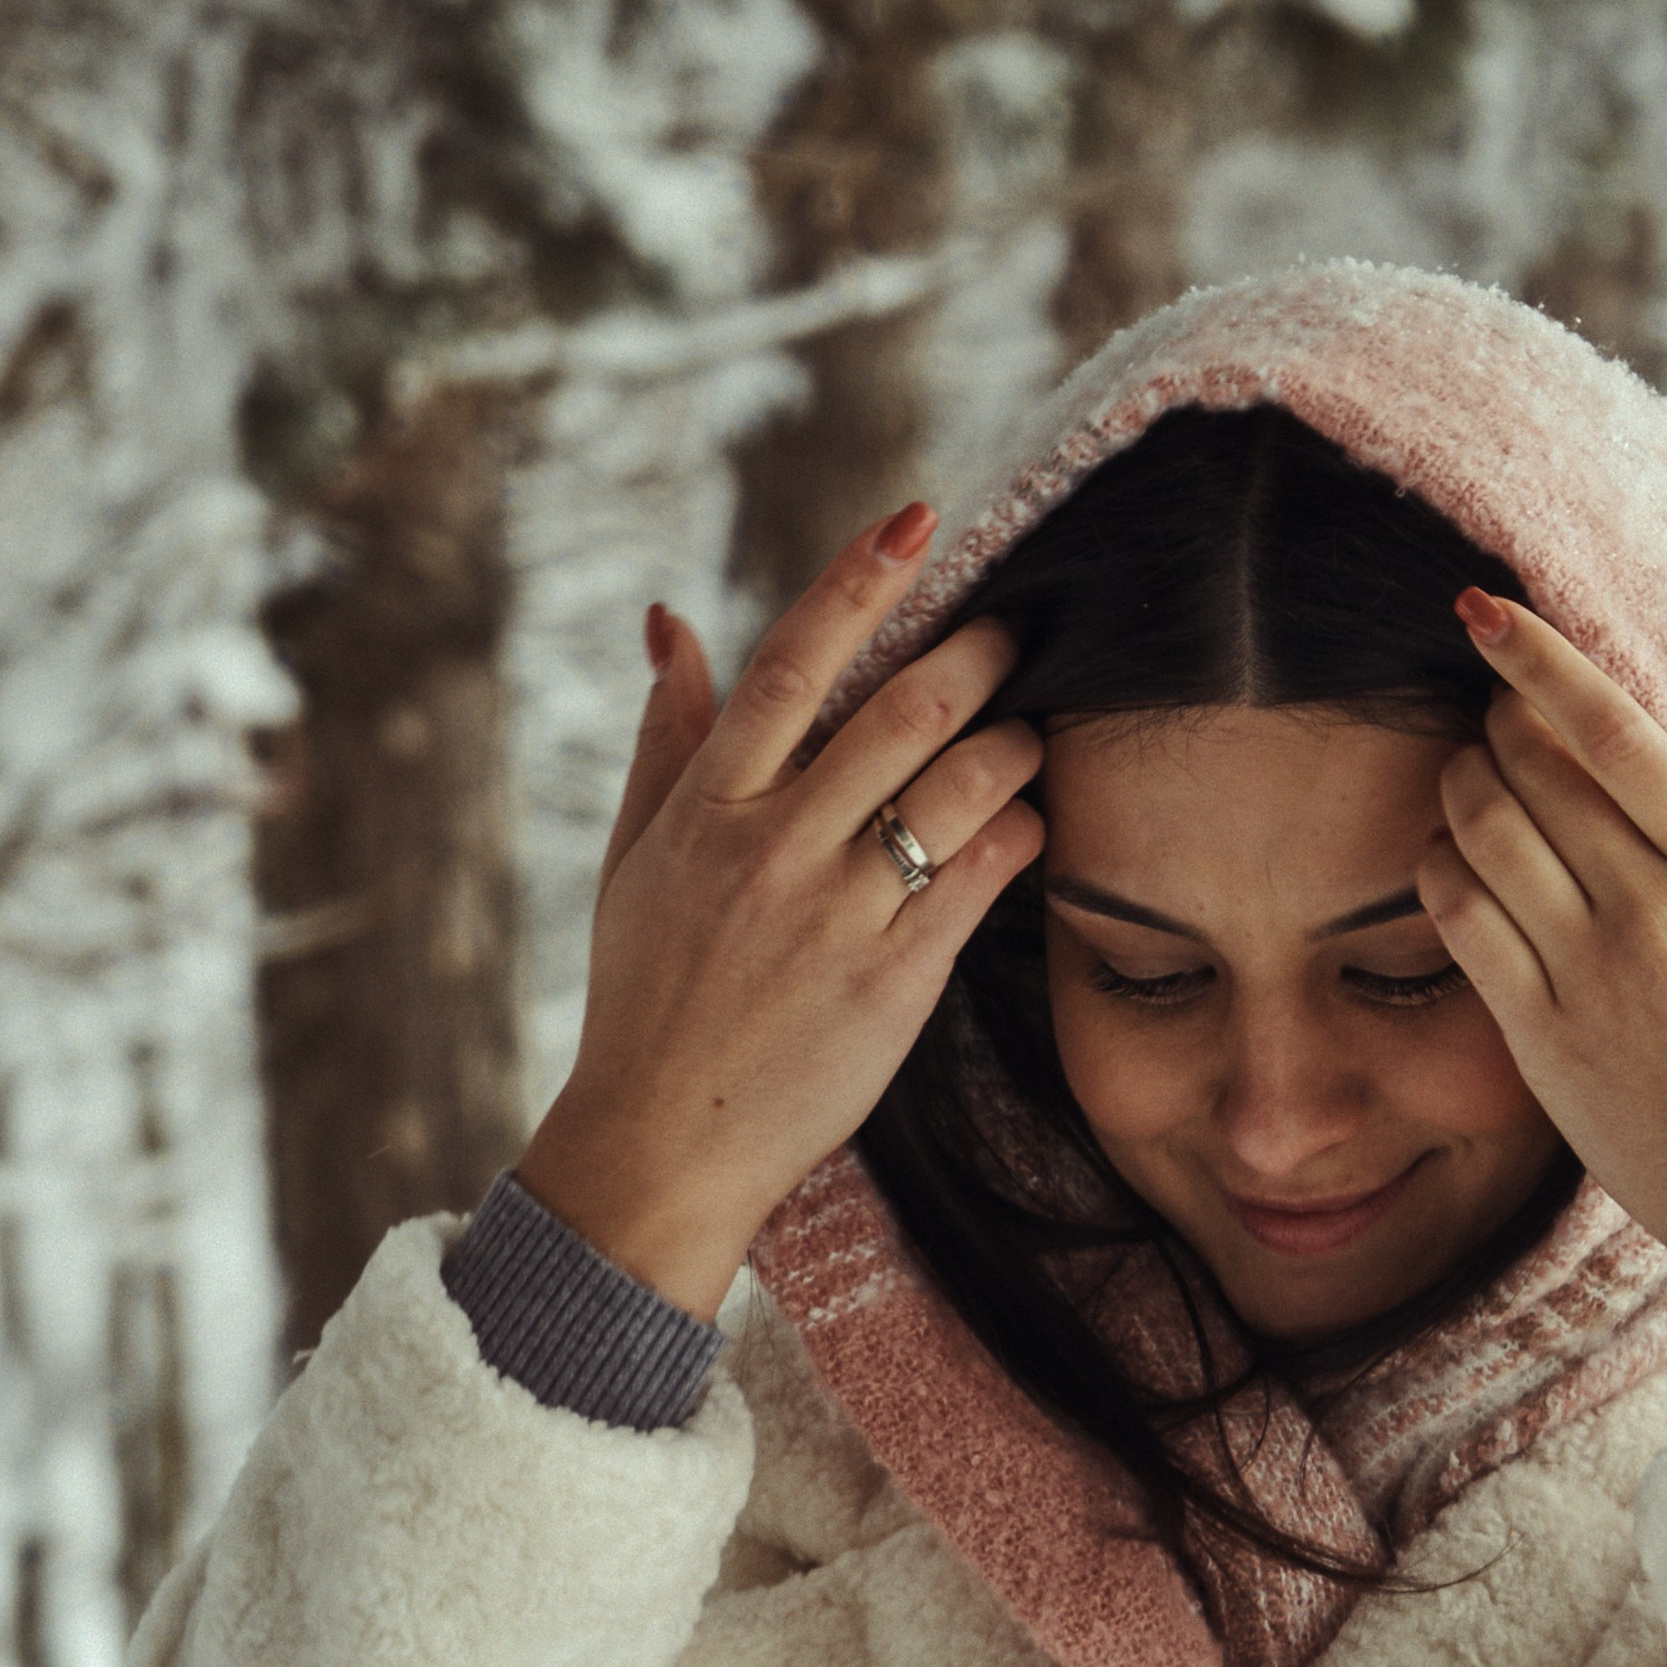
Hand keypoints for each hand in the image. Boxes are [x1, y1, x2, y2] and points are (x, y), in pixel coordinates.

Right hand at [514, 508, 1043, 1316]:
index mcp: (706, 811)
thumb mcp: (633, 862)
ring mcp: (837, 917)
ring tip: (1031, 734)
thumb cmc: (649, 996)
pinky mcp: (895, 983)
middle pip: (900, 713)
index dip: (857, 585)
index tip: (914, 523)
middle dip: (975, 654)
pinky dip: (1020, 833)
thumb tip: (672, 620)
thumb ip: (668, 738)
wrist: (665, 1142)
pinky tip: (1032, 820)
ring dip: (1014, 743)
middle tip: (1017, 630)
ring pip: (957, 788)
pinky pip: (980, 879)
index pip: (790, 667)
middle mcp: (773, 852)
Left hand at [1423, 597, 1666, 1321]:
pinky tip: (1456, 859)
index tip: (1487, 609)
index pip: (1615, 733)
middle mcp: (1654, 915)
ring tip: (1478, 776)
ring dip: (1462, 783)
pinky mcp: (1541, 1044)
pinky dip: (1440, 870)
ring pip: (1482, 834)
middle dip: (1501, 717)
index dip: (1540, 658)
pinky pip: (1459, 925)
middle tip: (1503, 709)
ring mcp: (1589, 981)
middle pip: (1534, 769)